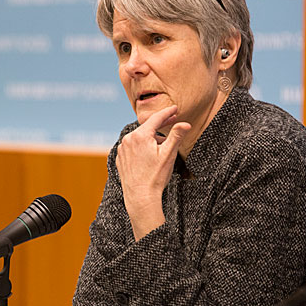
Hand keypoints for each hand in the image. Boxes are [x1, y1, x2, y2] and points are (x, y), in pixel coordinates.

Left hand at [116, 106, 190, 240]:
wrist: (140, 197)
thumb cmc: (155, 176)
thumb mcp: (169, 154)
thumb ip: (176, 136)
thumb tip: (185, 123)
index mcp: (140, 136)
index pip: (156, 119)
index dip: (167, 112)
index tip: (175, 108)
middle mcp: (128, 140)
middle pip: (147, 128)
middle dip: (160, 125)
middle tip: (173, 121)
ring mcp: (122, 149)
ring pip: (139, 138)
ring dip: (151, 138)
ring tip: (162, 146)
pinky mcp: (120, 159)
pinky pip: (132, 148)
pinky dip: (141, 147)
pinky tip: (149, 155)